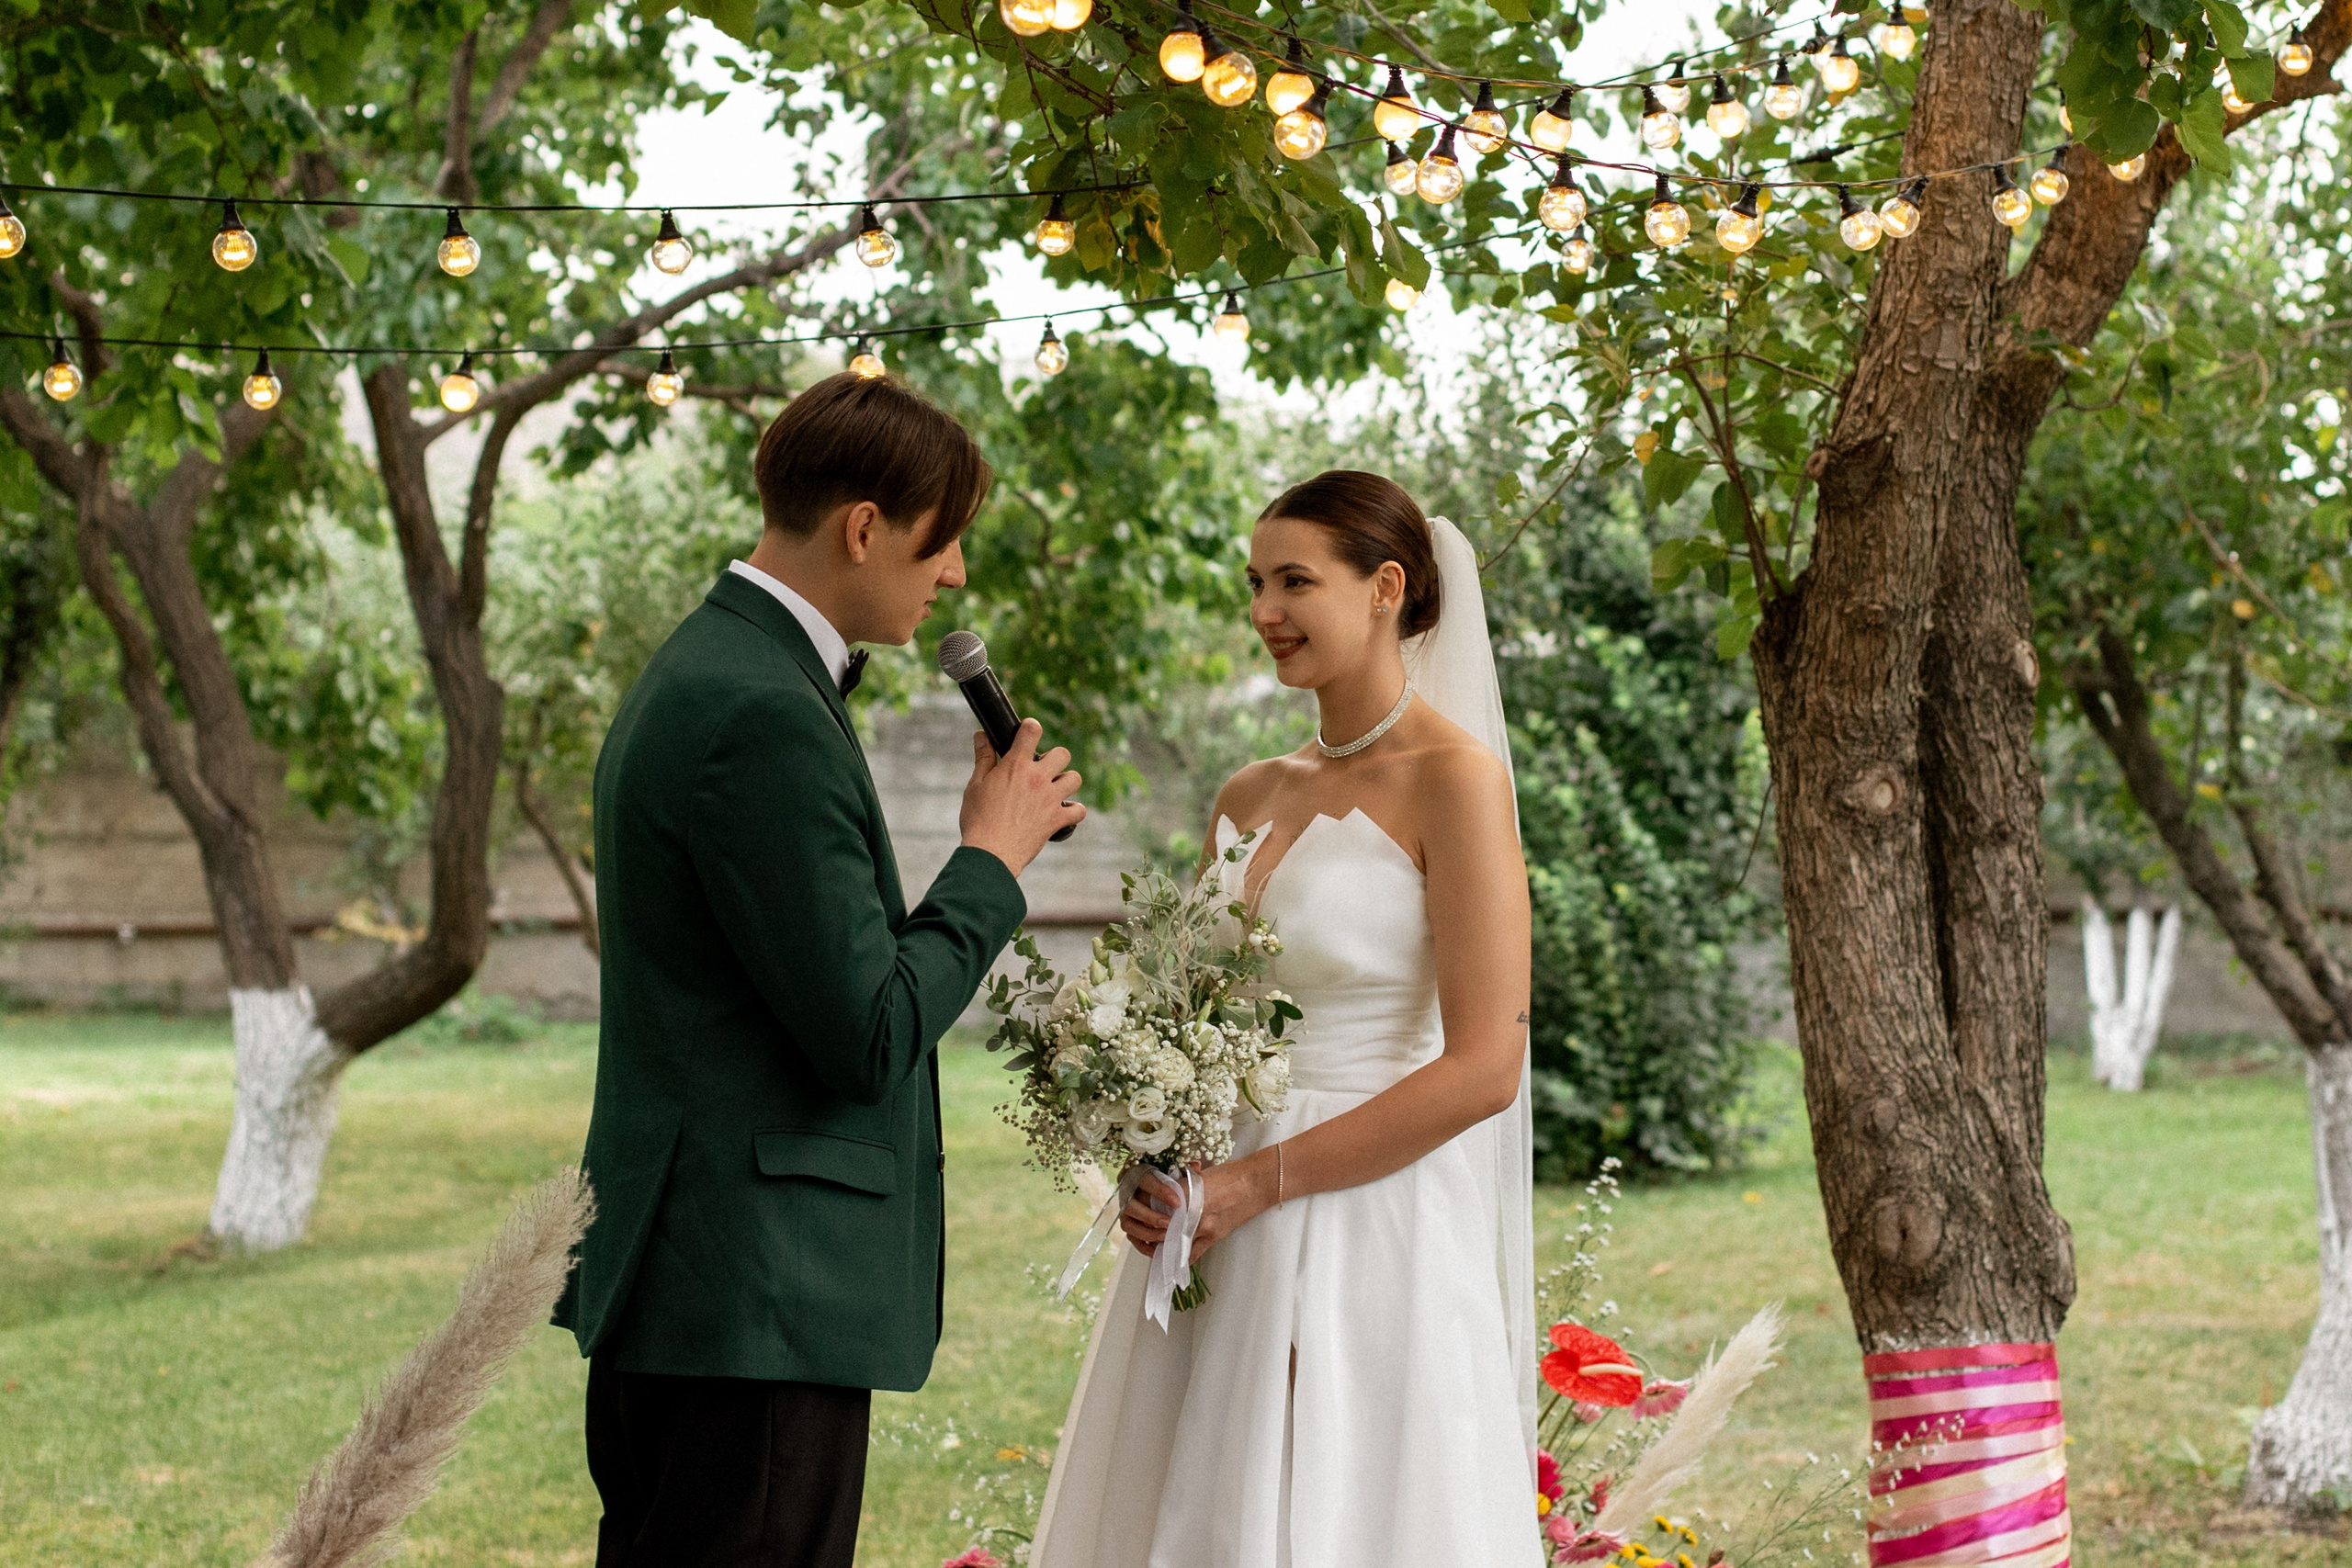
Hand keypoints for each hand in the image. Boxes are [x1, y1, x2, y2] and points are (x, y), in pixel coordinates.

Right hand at [959, 719, 1083, 875]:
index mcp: (1016, 766)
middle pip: (1062, 753)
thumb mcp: (975, 785)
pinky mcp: (1057, 820)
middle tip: (1041, 771)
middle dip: (1054, 758)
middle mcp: (1037, 779)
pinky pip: (1079, 811)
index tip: (1028, 733)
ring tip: (1053, 790)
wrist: (990, 854)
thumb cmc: (978, 819)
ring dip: (1066, 781)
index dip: (1031, 728)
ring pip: (1075, 778)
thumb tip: (981, 736)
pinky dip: (1074, 812)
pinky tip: (1063, 813)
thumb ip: (983, 758)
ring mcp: (1050, 799)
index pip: (1031, 731)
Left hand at [1117, 1155, 1274, 1258]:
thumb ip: (1182, 1186)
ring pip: (1174, 1240)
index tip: (1142, 1213)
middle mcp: (1192, 1208)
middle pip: (1162, 1224)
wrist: (1257, 1181)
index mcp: (1186, 1189)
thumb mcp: (1201, 1175)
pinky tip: (1175, 1257)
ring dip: (1163, 1244)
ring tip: (1156, 1244)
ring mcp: (1204, 1224)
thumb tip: (1167, 1197)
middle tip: (1145, 1232)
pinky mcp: (1215, 1235)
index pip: (1156, 1204)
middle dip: (1151, 1229)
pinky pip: (1192, 1252)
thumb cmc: (1231, 1174)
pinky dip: (1182, 1257)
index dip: (1147, 1211)